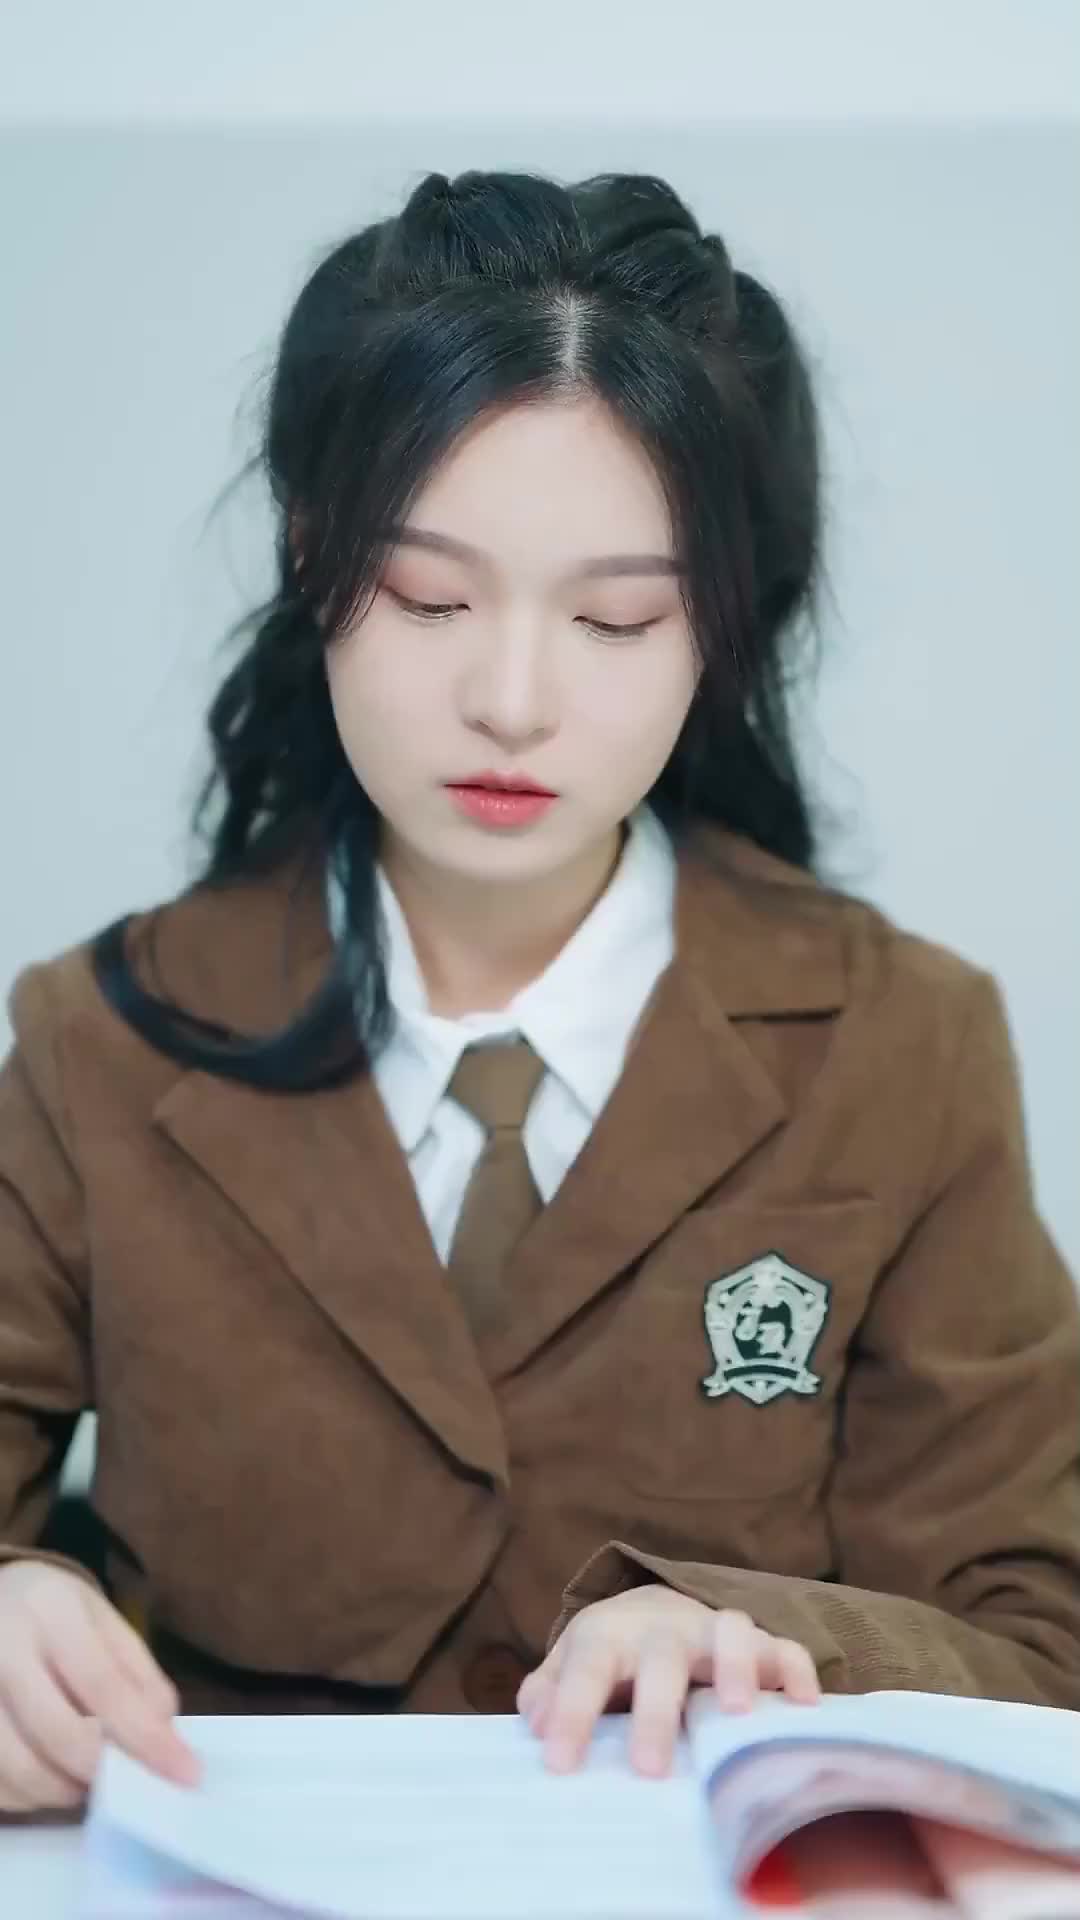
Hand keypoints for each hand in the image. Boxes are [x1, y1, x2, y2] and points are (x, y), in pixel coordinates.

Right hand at [0, 1561, 199, 1812]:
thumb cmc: (51, 1613)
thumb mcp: (102, 1620)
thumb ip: (136, 1674)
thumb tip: (162, 1736)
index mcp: (50, 1612)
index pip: (103, 1684)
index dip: (145, 1737)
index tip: (184, 1773)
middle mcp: (1, 1649)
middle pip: (56, 1733)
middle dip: (100, 1771)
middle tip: (128, 1784)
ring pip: (17, 1770)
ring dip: (62, 1790)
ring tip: (85, 1780)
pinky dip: (26, 1797)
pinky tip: (46, 1778)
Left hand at [517, 1586, 819, 1777]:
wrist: (655, 1607)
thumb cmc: (611, 1656)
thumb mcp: (571, 1666)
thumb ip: (549, 1693)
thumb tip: (536, 1723)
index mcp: (611, 1636)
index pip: (587, 1668)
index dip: (572, 1712)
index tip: (559, 1765)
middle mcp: (665, 1629)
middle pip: (661, 1656)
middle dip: (656, 1711)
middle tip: (649, 1768)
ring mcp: (714, 1634)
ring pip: (730, 1631)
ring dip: (735, 1666)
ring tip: (736, 1714)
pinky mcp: (757, 1646)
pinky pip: (785, 1648)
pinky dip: (796, 1671)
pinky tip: (803, 1707)